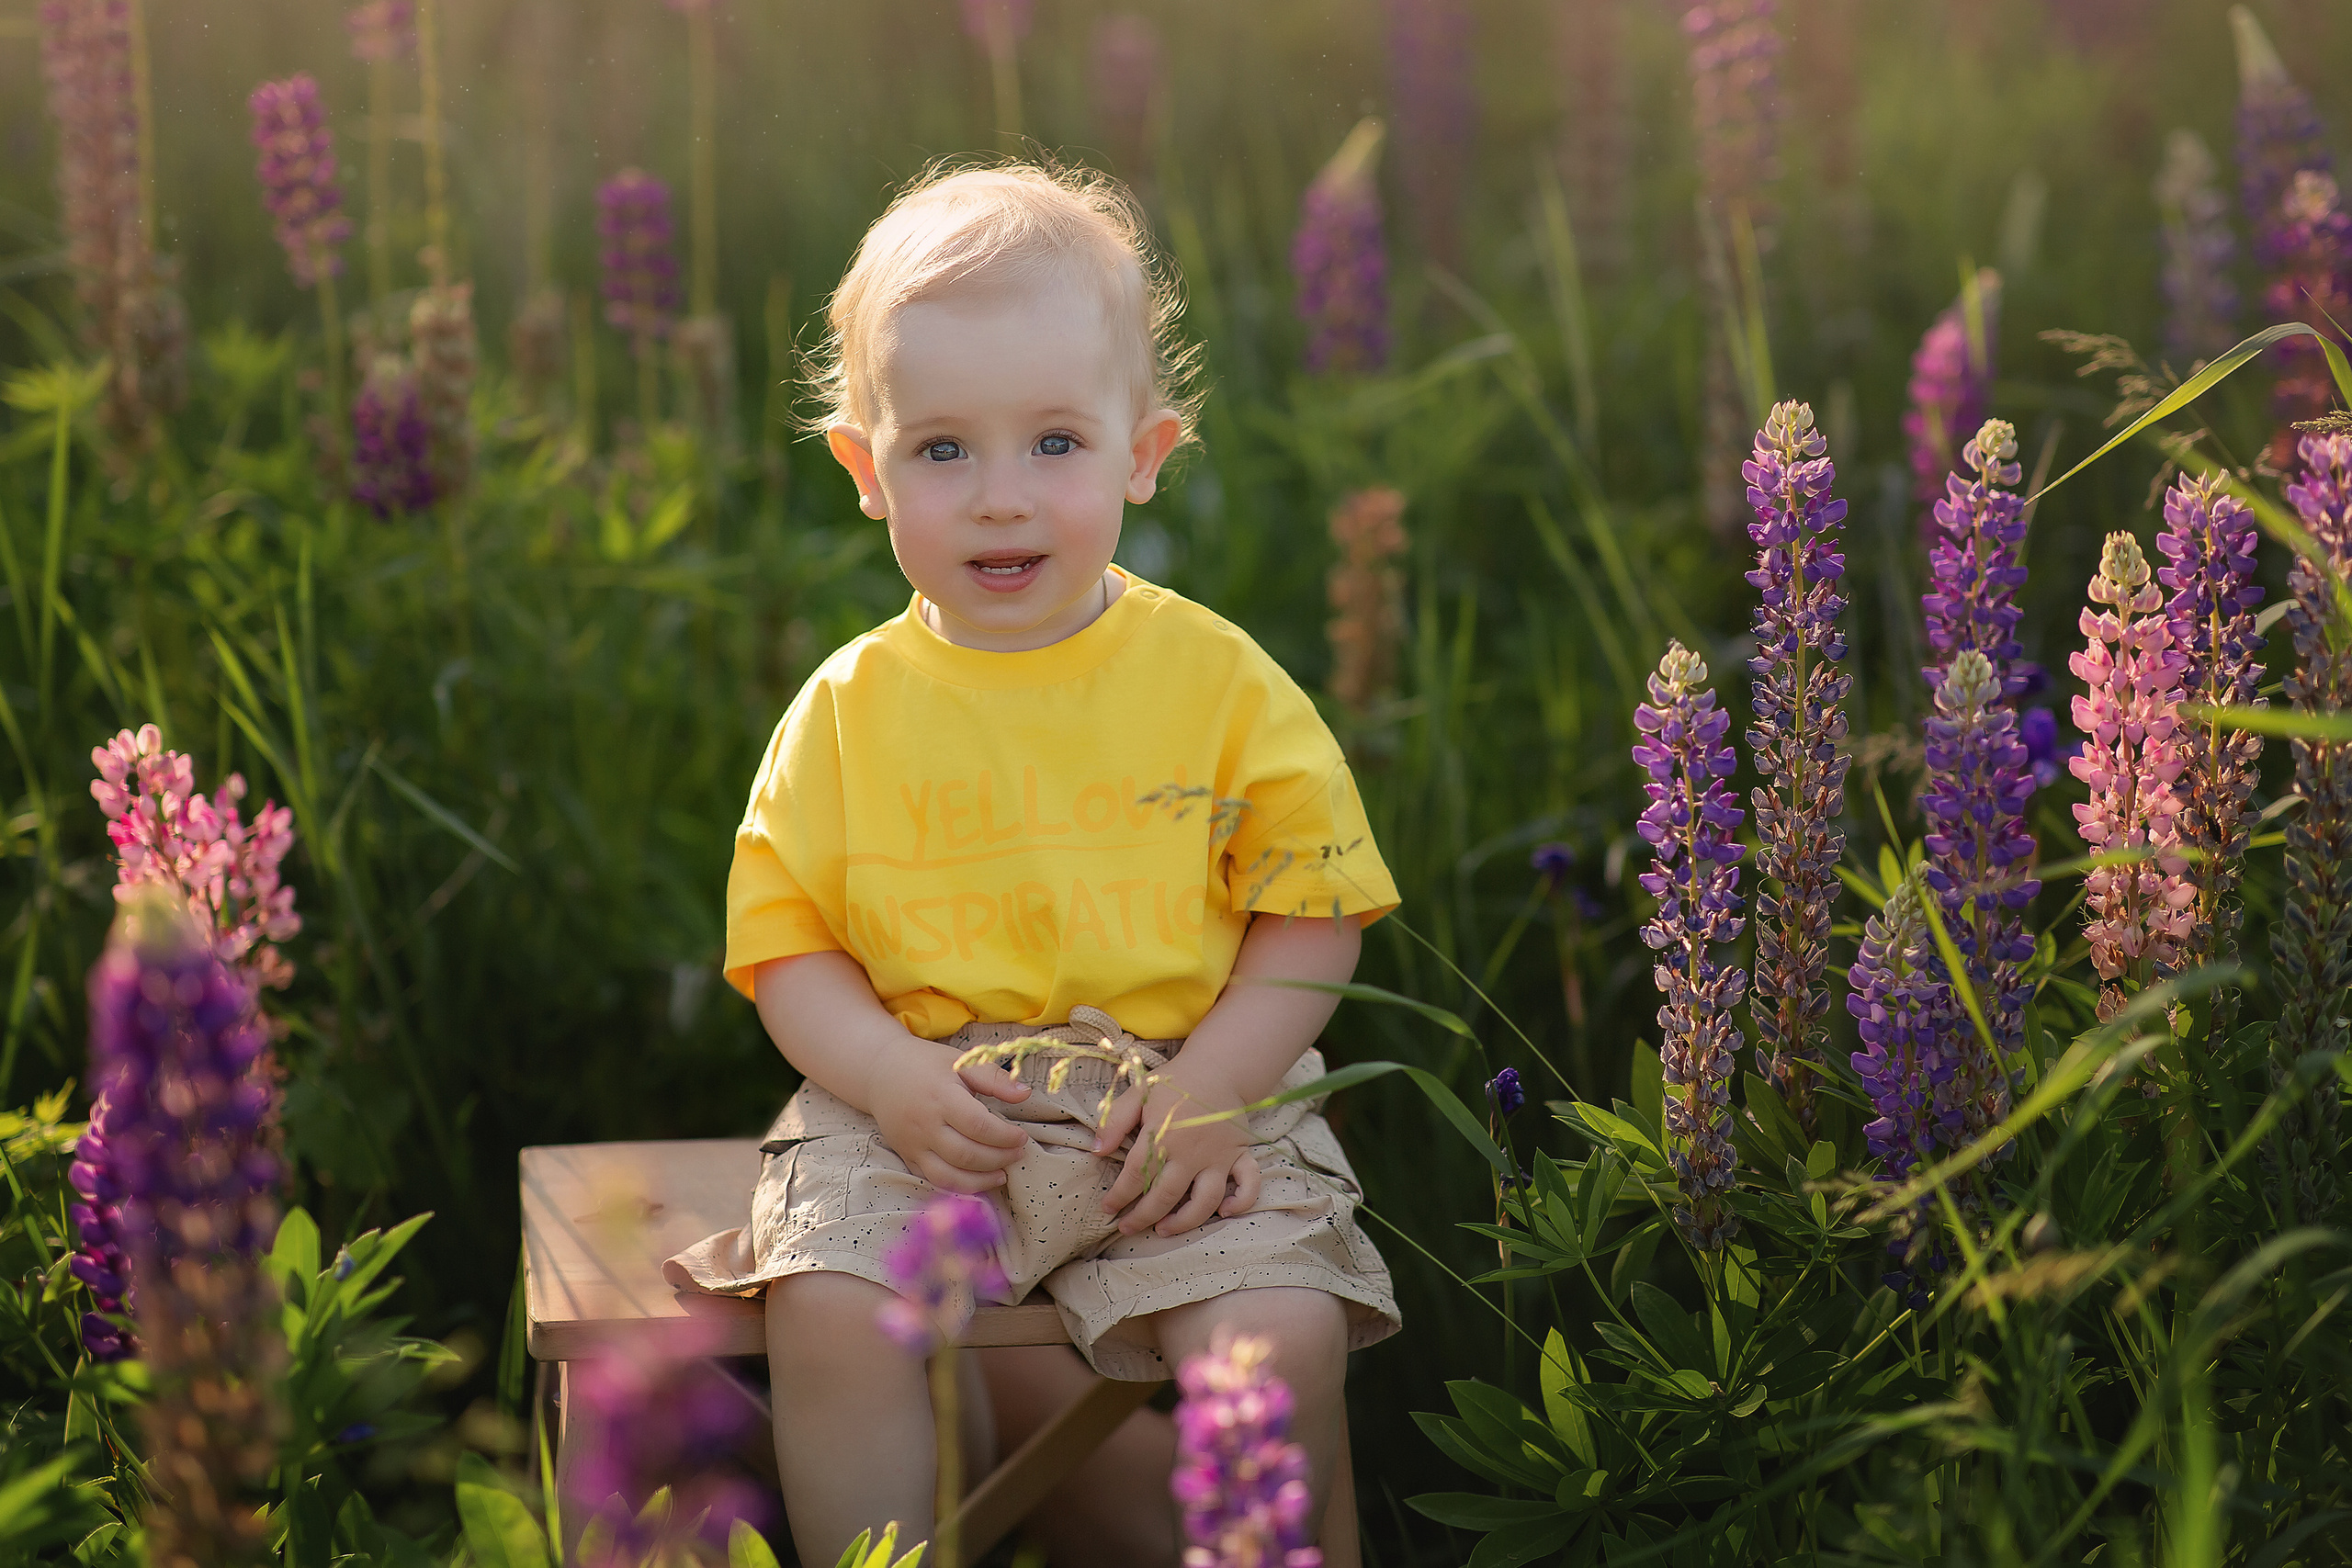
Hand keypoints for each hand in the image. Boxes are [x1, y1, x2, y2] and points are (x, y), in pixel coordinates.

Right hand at [866, 1036, 1032, 1193]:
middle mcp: (925, 1124)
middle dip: (998, 1159)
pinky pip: (933, 1180)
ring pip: (948, 1175)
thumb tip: (1025, 1094)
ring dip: (980, 1181)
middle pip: (966, 1154)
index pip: (978, 1126)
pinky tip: (978, 1181)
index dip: (1005, 1136)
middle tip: (1018, 1154)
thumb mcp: (960, 1062)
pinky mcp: (907, 1156)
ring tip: (1002, 1174)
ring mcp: (913, 1144)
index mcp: (941, 1097)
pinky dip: (957, 1187)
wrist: (880, 1072)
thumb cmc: (927, 1065)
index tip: (1022, 1137)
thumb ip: (994, 1078)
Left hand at [1093, 1059, 1261, 1237]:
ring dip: (1184, 1221)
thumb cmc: (1175, 1083)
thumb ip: (1115, 1120)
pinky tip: (1225, 1213)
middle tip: (1126, 1227)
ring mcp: (1219, 1156)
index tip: (1107, 1208)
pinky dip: (1241, 1201)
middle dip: (1142, 1217)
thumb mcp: (1139, 1093)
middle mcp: (1191, 1151)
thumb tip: (1096, 1151)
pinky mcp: (1240, 1154)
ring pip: (1204, 1200)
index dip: (1119, 1196)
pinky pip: (1249, 1183)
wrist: (1219, 1067)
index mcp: (1163, 1134)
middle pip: (1165, 1195)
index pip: (1136, 1175)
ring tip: (1164, 1230)